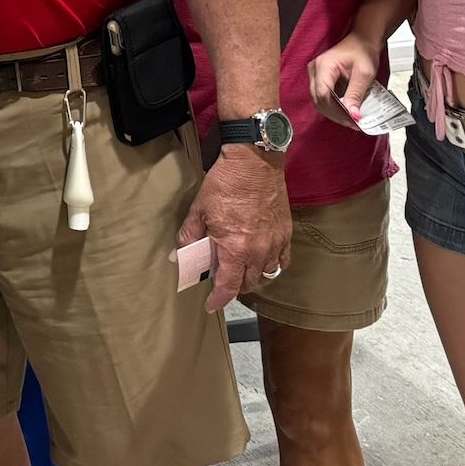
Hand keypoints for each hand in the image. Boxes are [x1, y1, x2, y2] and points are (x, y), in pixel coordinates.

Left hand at [178, 146, 290, 312]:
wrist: (254, 161)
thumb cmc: (225, 183)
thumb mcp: (199, 209)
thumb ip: (189, 235)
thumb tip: (178, 254)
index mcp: (235, 248)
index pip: (228, 286)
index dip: (219, 299)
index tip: (211, 304)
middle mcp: (258, 251)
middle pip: (249, 284)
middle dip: (235, 288)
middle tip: (224, 283)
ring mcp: (275, 243)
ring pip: (268, 275)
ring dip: (254, 280)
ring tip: (243, 275)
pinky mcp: (286, 232)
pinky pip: (283, 261)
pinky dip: (273, 266)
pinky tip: (264, 262)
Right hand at [309, 36, 379, 128]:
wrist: (362, 40)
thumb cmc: (363, 51)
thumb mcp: (364, 73)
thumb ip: (356, 94)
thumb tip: (353, 115)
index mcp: (324, 66)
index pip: (323, 95)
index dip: (337, 111)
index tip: (353, 120)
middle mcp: (315, 70)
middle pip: (318, 100)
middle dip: (335, 115)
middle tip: (353, 124)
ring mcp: (315, 74)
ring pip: (318, 101)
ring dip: (334, 112)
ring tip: (351, 119)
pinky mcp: (319, 78)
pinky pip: (322, 97)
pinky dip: (333, 106)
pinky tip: (346, 111)